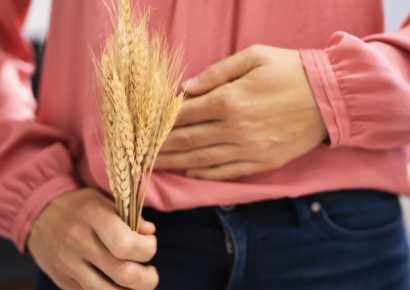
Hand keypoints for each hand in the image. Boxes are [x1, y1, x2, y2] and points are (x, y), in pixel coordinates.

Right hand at [27, 188, 157, 289]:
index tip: (150, 244)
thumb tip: (150, 233)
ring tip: (140, 283)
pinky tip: (121, 286)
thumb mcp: (105, 200)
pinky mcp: (62, 281)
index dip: (147, 249)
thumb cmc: (80, 206)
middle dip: (148, 279)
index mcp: (93, 216)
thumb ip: (131, 216)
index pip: (126, 244)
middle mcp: (79, 242)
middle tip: (151, 272)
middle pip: (123, 273)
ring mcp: (68, 265)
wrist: (39, 214)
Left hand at [155, 45, 327, 179]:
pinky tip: (188, 173)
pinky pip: (226, 173)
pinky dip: (204, 175)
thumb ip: (216, 73)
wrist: (331, 97)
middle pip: (187, 140)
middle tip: (137, 152)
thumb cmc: (291, 71)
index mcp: (230, 100)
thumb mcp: (253, 57)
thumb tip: (186, 88)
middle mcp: (235, 129)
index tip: (143, 126)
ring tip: (152, 167)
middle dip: (159, 146)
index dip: (160, 121)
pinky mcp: (262, 163)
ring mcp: (248, 150)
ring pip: (201, 160)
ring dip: (174, 164)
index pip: (184, 114)